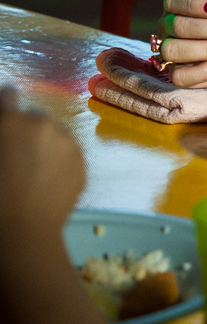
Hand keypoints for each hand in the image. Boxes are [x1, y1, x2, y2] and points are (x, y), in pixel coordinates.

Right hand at [0, 88, 84, 242]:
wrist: (21, 228)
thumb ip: (1, 132)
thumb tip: (7, 130)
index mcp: (9, 120)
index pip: (8, 94)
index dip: (6, 103)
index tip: (7, 113)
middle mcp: (40, 123)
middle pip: (33, 116)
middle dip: (26, 130)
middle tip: (17, 155)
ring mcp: (65, 140)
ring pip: (54, 133)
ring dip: (45, 143)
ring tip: (33, 171)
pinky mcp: (81, 158)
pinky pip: (68, 151)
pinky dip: (60, 159)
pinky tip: (47, 180)